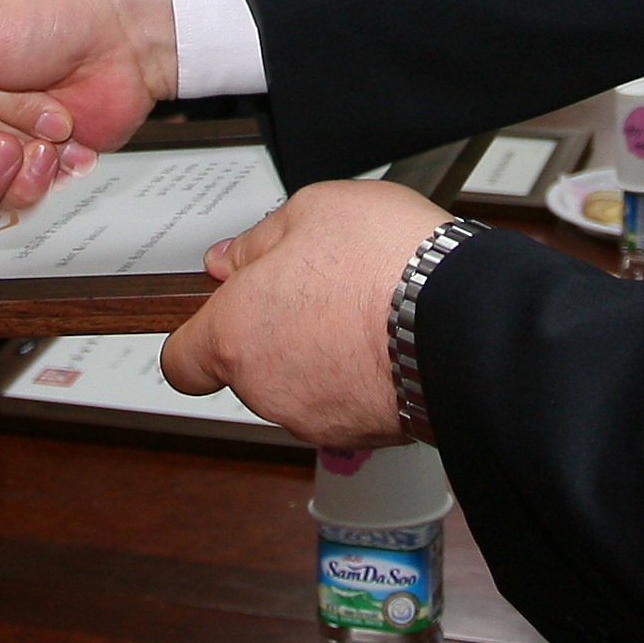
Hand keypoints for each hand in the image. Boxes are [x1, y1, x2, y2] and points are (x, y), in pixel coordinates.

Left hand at [162, 180, 449, 447]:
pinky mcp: (360, 433)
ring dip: (317, 355)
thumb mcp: (312, 208)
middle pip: (248, 368)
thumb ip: (257, 240)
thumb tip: (231, 260)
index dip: (196, 337)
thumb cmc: (388, 262)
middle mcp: (266, 387)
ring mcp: (313, 417)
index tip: (218, 317)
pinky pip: (343, 403)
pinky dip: (356, 378)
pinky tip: (385, 338)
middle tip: (314, 290)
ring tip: (360, 309)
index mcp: (235, 333)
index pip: (181, 362)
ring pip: (297, 386)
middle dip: (273, 333)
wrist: (462, 319)